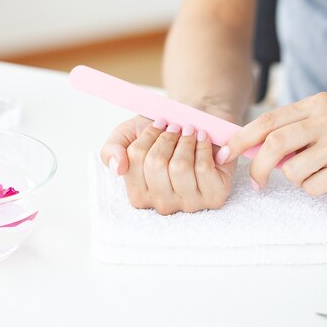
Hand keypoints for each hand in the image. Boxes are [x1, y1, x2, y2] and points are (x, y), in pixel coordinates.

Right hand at [101, 115, 234, 214]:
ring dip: (186, 141)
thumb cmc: (163, 133)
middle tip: (175, 127)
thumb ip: (112, 149)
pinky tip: (203, 139)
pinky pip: (204, 169)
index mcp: (138, 194)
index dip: (148, 136)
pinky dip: (203, 146)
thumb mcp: (129, 135)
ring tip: (189, 131)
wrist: (198, 122)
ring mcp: (189, 204)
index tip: (159, 124)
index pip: (133, 161)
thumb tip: (117, 167)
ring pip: (180, 168)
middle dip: (167, 137)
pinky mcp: (214, 197)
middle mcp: (162, 204)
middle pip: (156, 164)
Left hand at [220, 92, 326, 198]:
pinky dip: (314, 189)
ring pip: (292, 169)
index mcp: (317, 104)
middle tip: (257, 183)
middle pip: (273, 143)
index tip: (224, 154)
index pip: (267, 120)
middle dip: (258, 167)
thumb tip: (242, 146)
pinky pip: (312, 186)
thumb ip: (287, 133)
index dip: (241, 139)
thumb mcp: (319, 129)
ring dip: (297, 180)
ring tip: (318, 175)